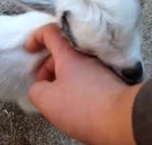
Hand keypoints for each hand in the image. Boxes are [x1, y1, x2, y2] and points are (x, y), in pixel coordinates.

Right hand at [25, 24, 141, 144]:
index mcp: (70, 53)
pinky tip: (75, 101)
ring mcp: (101, 67)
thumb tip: (40, 87)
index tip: (29, 50)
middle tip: (42, 84)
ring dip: (62, 76)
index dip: (36, 37)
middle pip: (62, 50)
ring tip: (58, 97)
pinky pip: (87, 75)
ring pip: (75, 64)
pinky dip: (76, 83)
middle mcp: (87, 55)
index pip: (50, 31)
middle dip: (47, 65)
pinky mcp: (111, 80)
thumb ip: (36, 89)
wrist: (122, 119)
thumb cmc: (83, 107)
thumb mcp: (47, 100)